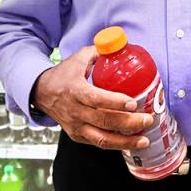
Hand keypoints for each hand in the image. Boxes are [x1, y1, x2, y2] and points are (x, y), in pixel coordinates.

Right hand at [33, 45, 153, 150]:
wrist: (42, 93)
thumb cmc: (64, 75)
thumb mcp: (79, 58)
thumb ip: (100, 52)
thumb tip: (121, 46)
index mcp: (75, 90)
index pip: (96, 99)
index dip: (116, 103)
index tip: (133, 103)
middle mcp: (75, 111)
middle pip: (104, 121)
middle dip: (129, 123)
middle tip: (148, 119)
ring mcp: (76, 126)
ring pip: (102, 139)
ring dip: (125, 142)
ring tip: (144, 140)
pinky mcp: (78, 136)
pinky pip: (99, 144)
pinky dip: (116, 145)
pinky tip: (132, 142)